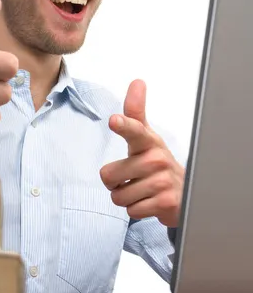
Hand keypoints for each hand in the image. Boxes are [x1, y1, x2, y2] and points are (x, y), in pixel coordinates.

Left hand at [99, 80, 184, 226]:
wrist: (185, 193)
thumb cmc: (156, 162)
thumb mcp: (145, 137)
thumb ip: (135, 113)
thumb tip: (137, 81)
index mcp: (148, 141)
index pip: (134, 128)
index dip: (123, 125)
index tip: (114, 120)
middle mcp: (157, 158)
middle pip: (108, 176)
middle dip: (116, 183)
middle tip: (133, 178)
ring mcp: (163, 180)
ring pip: (118, 196)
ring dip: (126, 197)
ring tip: (143, 190)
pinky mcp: (165, 202)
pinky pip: (131, 210)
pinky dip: (137, 210)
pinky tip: (150, 202)